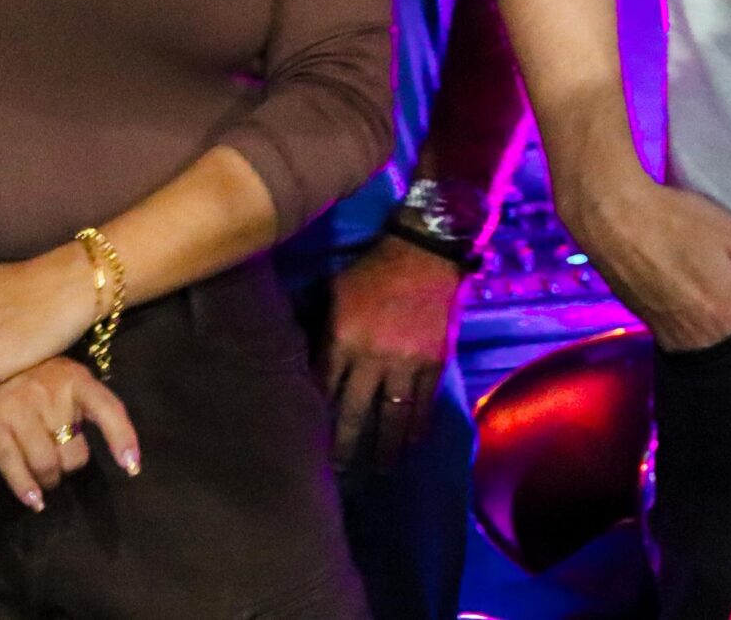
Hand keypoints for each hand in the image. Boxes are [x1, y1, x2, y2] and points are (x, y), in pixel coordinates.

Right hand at [0, 357, 139, 512]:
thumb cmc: (36, 380)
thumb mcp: (69, 381)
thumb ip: (89, 408)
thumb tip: (121, 451)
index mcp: (76, 381)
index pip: (108, 409)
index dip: (122, 438)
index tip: (131, 467)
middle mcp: (50, 395)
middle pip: (74, 451)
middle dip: (71, 465)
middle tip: (62, 462)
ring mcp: (20, 412)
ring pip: (46, 464)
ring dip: (50, 480)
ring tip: (47, 479)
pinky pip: (13, 466)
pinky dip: (24, 488)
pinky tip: (33, 501)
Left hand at [319, 235, 463, 469]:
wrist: (425, 253)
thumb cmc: (371, 271)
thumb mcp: (333, 294)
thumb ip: (318, 330)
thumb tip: (296, 360)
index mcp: (340, 339)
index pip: (322, 391)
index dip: (315, 421)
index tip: (305, 448)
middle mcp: (370, 357)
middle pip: (354, 413)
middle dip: (344, 448)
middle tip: (336, 477)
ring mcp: (405, 362)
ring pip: (392, 415)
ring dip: (384, 448)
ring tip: (378, 472)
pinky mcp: (434, 362)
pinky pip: (424, 402)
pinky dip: (417, 427)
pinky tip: (411, 445)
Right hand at [565, 172, 730, 353]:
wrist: (613, 219)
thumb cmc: (678, 223)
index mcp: (727, 319)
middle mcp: (698, 341)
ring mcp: (668, 337)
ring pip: (710, 341)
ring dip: (720, 321)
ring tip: (720, 285)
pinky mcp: (648, 326)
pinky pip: (684, 334)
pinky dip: (696, 317)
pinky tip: (695, 287)